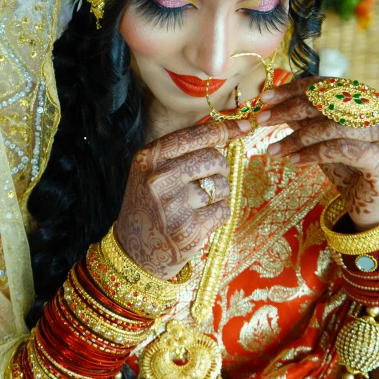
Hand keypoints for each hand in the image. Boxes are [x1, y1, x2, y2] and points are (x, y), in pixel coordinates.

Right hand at [116, 120, 249, 279]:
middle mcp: (160, 178)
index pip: (196, 135)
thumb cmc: (149, 205)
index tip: (244, 126)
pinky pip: (224, 210)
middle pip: (215, 158)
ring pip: (222, 185)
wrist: (133, 252)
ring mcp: (175, 206)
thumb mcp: (151, 171)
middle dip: (220, 168)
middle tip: (209, 179)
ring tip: (198, 204)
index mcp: (149, 158)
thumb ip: (181, 151)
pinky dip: (218, 214)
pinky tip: (200, 220)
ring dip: (218, 193)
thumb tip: (227, 131)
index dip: (224, 129)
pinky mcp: (190, 230)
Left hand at [258, 76, 378, 229]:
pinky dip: (312, 154)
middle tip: (262, 119)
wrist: (372, 205)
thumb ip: (304, 119)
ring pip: (331, 127)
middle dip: (290, 110)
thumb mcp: (320, 139)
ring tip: (273, 150)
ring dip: (297, 138)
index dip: (293, 89)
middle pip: (327, 103)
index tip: (266, 97)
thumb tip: (274, 101)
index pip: (325, 85)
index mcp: (366, 100)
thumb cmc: (346, 168)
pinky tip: (293, 161)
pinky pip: (339, 150)